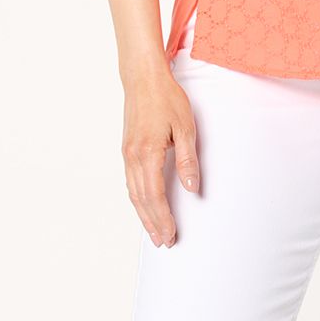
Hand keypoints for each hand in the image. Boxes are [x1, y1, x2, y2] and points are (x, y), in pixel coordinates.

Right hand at [121, 67, 199, 245]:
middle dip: (152, 223)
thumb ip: (187, 160)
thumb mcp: (185, 128)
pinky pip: (130, 182)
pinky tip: (144, 207)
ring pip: (133, 193)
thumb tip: (192, 188)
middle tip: (163, 242)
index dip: (163, 219)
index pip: (155, 196)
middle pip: (141, 200)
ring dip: (143, 215)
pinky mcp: (127, 150)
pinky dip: (137, 199)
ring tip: (153, 232)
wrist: (143, 78)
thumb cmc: (166, 99)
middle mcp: (133, 157)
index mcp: (147, 154)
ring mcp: (127, 154)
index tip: (170, 235)